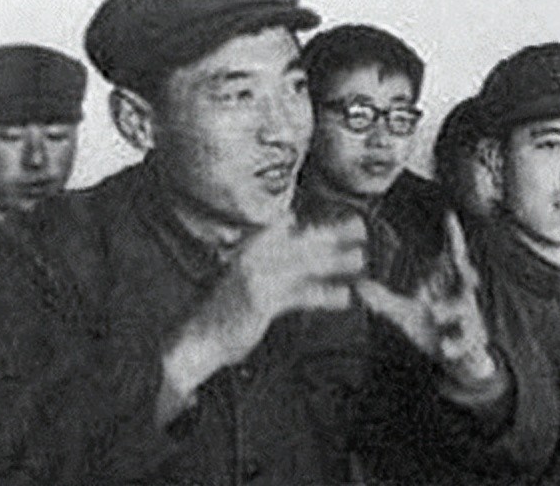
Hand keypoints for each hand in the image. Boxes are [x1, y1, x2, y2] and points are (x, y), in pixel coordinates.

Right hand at [209, 217, 367, 358]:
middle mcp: (253, 256)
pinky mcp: (261, 301)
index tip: (348, 220)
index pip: (289, 226)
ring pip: (304, 264)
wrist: (198, 337)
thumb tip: (292, 224)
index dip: (320, 224)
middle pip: (301, 240)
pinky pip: (300, 295)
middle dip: (333, 233)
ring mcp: (257, 276)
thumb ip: (271, 251)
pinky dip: (324, 295)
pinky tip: (343, 297)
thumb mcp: (248, 272)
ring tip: (360, 259)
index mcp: (251, 247)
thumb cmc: (228, 307)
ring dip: (334, 260)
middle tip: (361, 229)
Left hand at [356, 211, 495, 385]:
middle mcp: (461, 298)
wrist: (457, 360)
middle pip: (466, 277)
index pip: (452, 257)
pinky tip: (444, 348)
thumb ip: (384, 300)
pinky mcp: (470, 343)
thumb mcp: (406, 314)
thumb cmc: (433, 329)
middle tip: (458, 261)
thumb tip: (358, 286)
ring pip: (463, 309)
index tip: (449, 215)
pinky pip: (464, 341)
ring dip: (449, 309)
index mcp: (447, 286)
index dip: (452, 237)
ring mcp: (468, 320)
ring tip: (433, 313)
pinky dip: (454, 343)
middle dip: (464, 268)